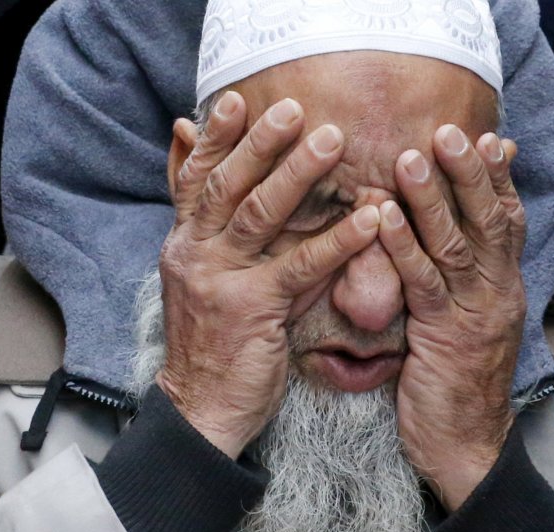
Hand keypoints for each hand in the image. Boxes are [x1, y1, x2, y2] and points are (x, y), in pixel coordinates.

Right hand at [158, 92, 379, 457]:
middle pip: (226, 184)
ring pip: (258, 214)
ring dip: (298, 173)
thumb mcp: (206, 280)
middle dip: (260, 142)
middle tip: (293, 107)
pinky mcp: (251, 310)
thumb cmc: (214, 341)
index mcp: (184, 242)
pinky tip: (368, 220)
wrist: (201, 408)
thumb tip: (227, 210)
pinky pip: (299, 267)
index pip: (196, 179)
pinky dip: (337, 241)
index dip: (216, 138)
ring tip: (333, 141)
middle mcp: (194, 253)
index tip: (239, 100)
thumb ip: (220, 233)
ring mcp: (219, 280)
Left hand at [377, 126, 525, 510]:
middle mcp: (497, 293)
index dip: (499, 179)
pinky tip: (384, 217)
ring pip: (458, 245)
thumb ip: (462, 280)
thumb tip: (446, 239)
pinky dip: (403, 247)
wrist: (467, 447)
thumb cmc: (459, 383)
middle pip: (490, 221)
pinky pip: (423, 284)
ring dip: (433, 198)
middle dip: (470, 172)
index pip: (508, 222)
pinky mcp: (444, 337)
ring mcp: (474, 314)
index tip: (490, 137)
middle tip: (451, 130)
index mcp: (504, 287)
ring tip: (411, 156)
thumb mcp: (469, 323)